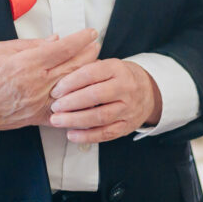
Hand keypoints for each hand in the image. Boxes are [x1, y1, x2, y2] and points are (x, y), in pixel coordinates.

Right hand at [0, 30, 99, 134]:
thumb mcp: (1, 49)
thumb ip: (31, 44)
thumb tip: (56, 40)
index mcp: (29, 63)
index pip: (63, 48)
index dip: (81, 39)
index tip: (91, 33)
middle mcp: (38, 82)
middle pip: (74, 66)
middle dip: (89, 54)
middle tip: (96, 46)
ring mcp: (40, 101)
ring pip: (74, 87)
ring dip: (87, 75)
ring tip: (94, 65)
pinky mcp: (38, 116)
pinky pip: (64, 111)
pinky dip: (77, 103)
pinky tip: (86, 95)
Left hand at [47, 58, 161, 145]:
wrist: (148, 91)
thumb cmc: (119, 77)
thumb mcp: (107, 66)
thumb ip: (86, 68)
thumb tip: (58, 74)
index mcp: (117, 69)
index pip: (90, 73)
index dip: (70, 82)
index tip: (55, 91)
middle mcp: (125, 88)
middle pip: (95, 96)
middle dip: (71, 103)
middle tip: (54, 107)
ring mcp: (128, 108)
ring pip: (100, 116)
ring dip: (76, 120)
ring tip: (58, 121)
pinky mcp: (127, 125)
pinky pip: (106, 133)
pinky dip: (87, 136)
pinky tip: (72, 135)